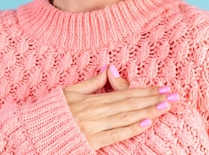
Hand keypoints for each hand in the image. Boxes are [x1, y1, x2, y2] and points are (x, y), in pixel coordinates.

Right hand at [63, 65, 177, 150]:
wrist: (35, 130)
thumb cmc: (52, 111)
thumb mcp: (69, 91)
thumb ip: (91, 82)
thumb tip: (108, 67)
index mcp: (92, 98)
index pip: (125, 92)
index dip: (146, 90)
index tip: (163, 88)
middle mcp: (96, 111)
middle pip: (130, 103)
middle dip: (154, 99)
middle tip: (174, 96)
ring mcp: (95, 127)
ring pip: (127, 117)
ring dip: (149, 111)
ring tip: (166, 106)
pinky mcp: (92, 141)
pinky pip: (116, 134)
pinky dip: (132, 128)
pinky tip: (147, 123)